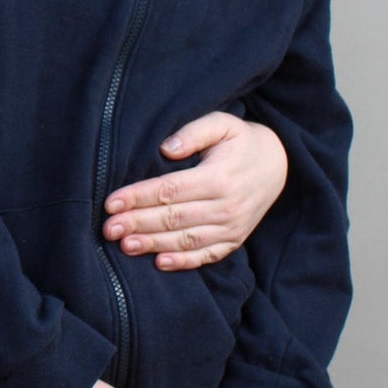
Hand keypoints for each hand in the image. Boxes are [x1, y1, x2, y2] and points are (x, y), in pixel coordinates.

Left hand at [103, 113, 287, 270]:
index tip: (111, 202)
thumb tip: (166, 148)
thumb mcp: (222, 123)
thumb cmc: (241, 141)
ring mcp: (232, 227)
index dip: (139, 197)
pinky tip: (159, 263)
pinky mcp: (234, 240)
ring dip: (153, 245)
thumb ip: (194, 131)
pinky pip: (206, 255)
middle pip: (173, 218)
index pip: (171, 190)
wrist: (279, 164)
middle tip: (108, 228)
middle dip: (137, 223)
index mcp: (219, 177)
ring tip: (124, 245)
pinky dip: (183, 262)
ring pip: (186, 240)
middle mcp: (226, 206)